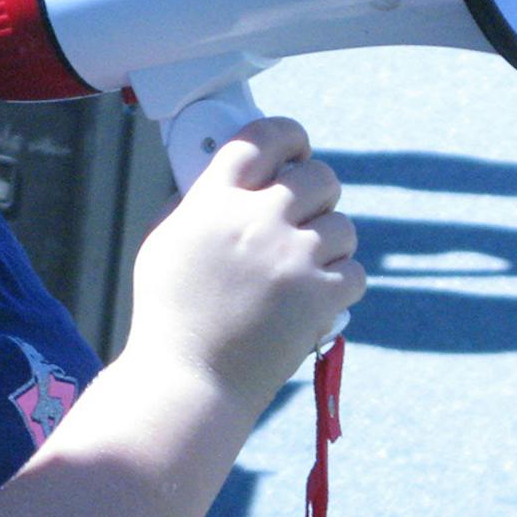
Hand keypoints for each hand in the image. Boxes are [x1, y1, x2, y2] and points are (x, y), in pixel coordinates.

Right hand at [123, 118, 364, 408]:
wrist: (189, 381)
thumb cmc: (170, 315)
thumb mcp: (163, 244)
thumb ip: (194, 203)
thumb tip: (226, 175)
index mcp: (212, 200)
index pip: (262, 137)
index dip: (287, 135)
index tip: (294, 146)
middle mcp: (255, 218)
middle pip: (317, 174)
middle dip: (318, 191)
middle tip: (307, 212)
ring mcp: (292, 256)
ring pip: (342, 225)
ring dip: (328, 244)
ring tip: (303, 269)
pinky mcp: (320, 295)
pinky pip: (353, 272)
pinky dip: (337, 286)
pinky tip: (313, 300)